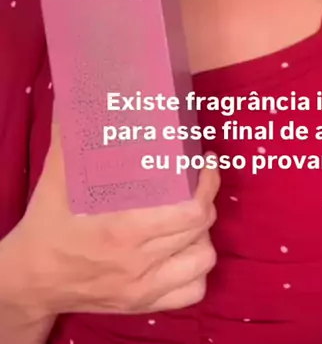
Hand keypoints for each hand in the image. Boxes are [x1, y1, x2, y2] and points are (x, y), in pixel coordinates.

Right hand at [7, 123, 219, 316]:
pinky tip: (186, 252)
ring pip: (202, 262)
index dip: (207, 185)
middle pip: (200, 230)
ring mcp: (143, 287)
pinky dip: (196, 272)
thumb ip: (70, 138)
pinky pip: (191, 293)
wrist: (32, 279)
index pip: (190, 211)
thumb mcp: (58, 179)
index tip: (206, 163)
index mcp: (124, 229)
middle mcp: (139, 261)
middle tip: (202, 180)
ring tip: (195, 216)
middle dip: (208, 200)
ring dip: (203, 236)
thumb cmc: (48, 225)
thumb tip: (77, 99)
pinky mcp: (142, 304)